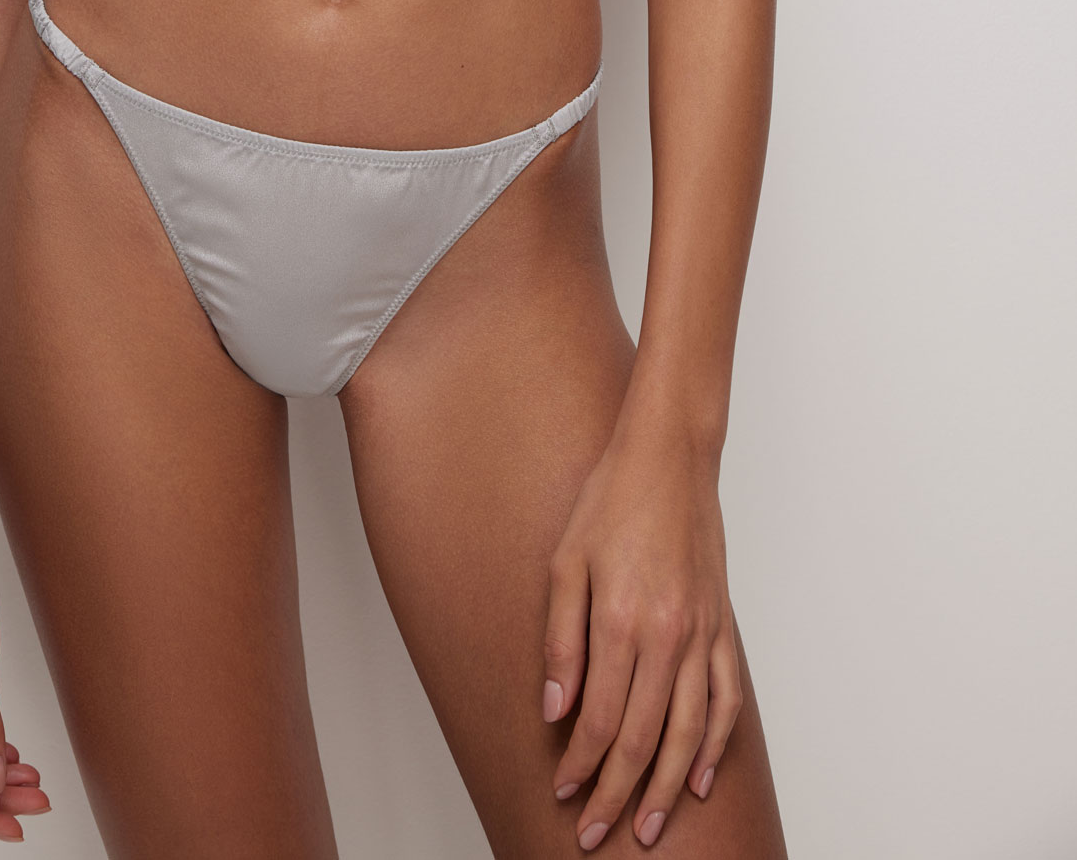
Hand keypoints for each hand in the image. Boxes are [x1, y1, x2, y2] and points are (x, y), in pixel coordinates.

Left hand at [542, 424, 742, 848]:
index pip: (598, 718)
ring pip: (686, 731)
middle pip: (640, 737)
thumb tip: (555, 710)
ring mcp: (701, 633)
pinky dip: (713, 744)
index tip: (563, 795)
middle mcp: (667, 634)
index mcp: (620, 619)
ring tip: (647, 826)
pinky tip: (696, 776)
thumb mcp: (564, 562)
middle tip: (597, 834)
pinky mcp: (722, 626)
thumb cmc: (610, 500)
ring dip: (664, 786)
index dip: (579, 765)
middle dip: (615, 793)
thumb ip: (561, 640)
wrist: (669, 457)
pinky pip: (724, 699)